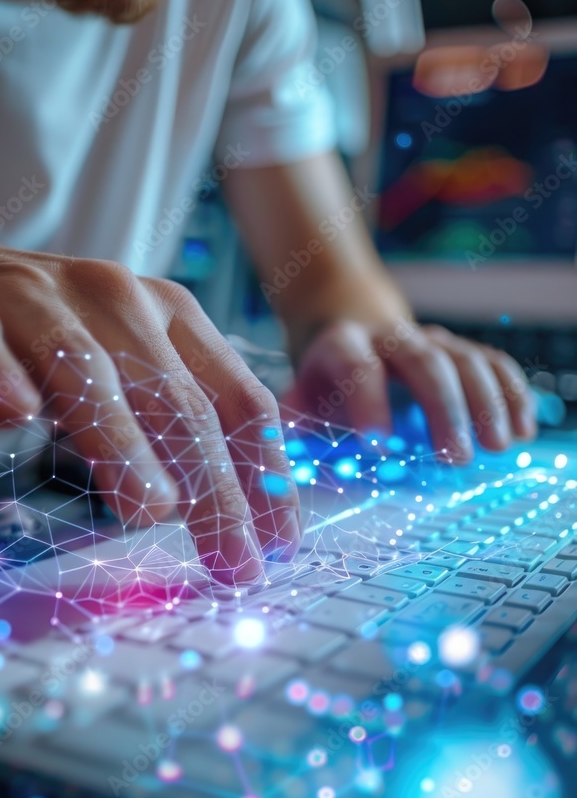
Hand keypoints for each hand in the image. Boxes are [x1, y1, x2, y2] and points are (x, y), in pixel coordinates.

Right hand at [0, 226, 300, 580]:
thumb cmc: (42, 333)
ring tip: (151, 510)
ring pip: (88, 370)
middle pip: (177, 398)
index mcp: (168, 314)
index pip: (236, 397)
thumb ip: (166, 423)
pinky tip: (11, 414)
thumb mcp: (124, 368)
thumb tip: (209, 506)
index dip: (265, 472)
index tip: (279, 543)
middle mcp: (115, 298)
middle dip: (213, 486)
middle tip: (231, 560)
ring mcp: (35, 298)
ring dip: (124, 442)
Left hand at [285, 318, 536, 461]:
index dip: (367, 402)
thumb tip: (275, 468)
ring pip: (465, 359)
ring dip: (487, 403)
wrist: (349, 330)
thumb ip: (291, 427)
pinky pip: (494, 363)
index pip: (356, 366)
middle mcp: (391, 338)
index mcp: (343, 346)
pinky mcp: (461, 350)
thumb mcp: (299, 395)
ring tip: (498, 447)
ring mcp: (431, 340)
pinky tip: (523, 431)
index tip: (379, 446)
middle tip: (456, 458)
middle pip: (424, 361)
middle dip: (443, 409)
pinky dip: (513, 394)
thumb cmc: (324, 380)